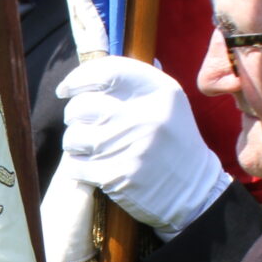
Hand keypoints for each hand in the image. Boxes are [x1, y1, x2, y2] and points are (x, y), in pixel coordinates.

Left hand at [57, 55, 226, 236]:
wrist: (193, 192)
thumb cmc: (174, 144)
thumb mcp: (169, 104)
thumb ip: (137, 84)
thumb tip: (94, 69)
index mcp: (161, 92)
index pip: (107, 71)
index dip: (80, 77)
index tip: (67, 88)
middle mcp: (146, 115)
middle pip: (82, 105)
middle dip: (73, 114)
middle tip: (81, 123)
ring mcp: (130, 146)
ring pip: (74, 136)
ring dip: (74, 142)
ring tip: (88, 147)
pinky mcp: (117, 176)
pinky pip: (75, 166)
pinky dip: (78, 168)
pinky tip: (92, 168)